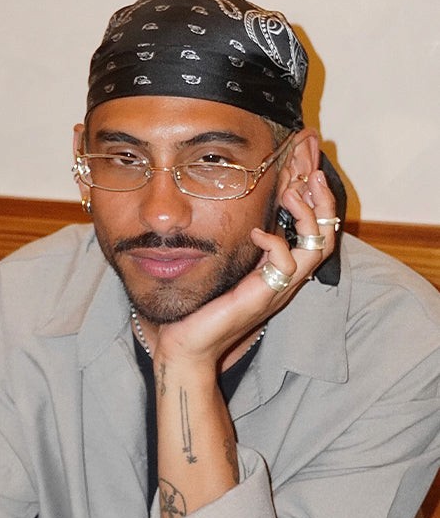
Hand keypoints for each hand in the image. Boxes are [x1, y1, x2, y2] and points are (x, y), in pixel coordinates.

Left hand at [156, 168, 337, 365]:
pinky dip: (274, 243)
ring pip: (317, 248)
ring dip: (308, 216)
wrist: (190, 345)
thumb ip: (246, 247)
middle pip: (327, 237)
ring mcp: (279, 290)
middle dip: (324, 201)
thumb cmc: (205, 308)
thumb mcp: (232, 268)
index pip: (316, 232)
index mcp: (282, 271)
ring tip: (292, 192)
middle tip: (313, 172)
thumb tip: (251, 217)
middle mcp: (288, 281)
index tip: (304, 173)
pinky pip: (285, 264)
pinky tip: (255, 233)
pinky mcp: (264, 297)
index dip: (315, 201)